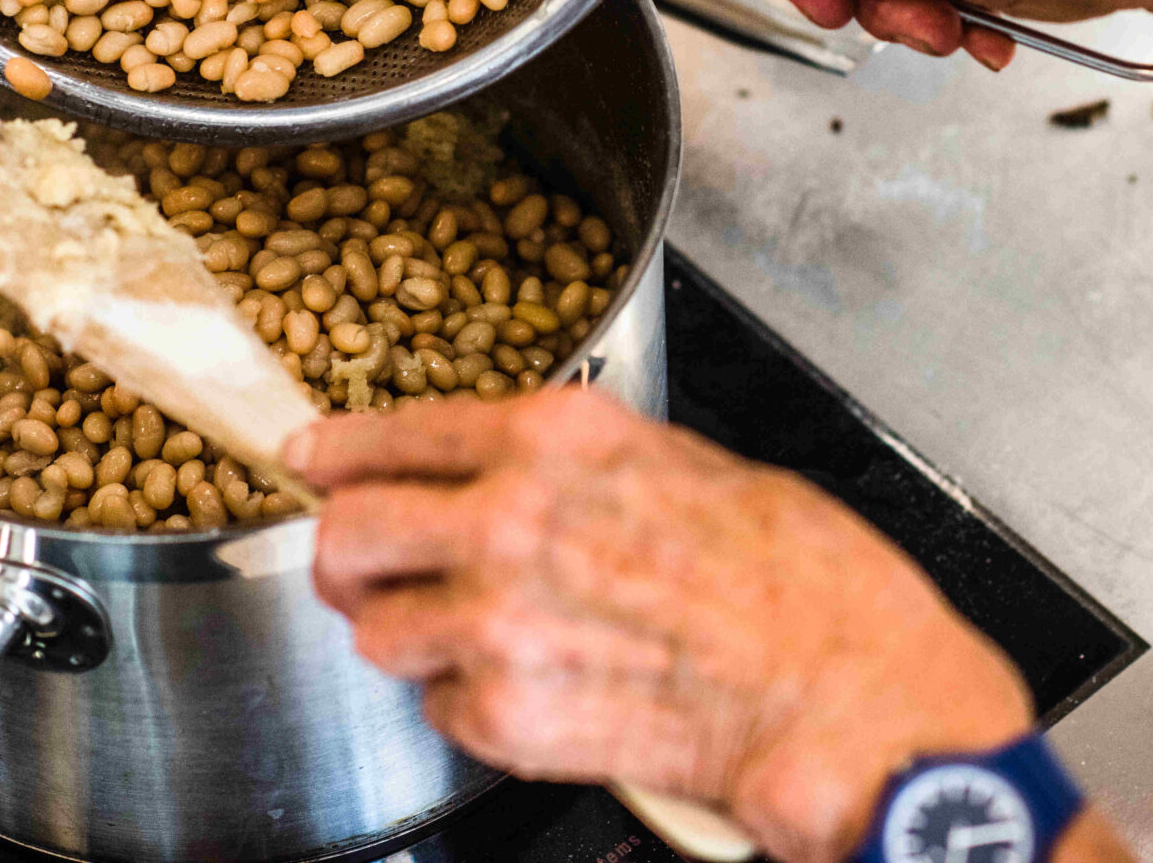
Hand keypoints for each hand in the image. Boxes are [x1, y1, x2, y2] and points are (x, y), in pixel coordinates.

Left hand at [291, 391, 1032, 862]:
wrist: (840, 692)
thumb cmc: (800, 578)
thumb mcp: (691, 462)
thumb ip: (587, 462)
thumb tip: (531, 467)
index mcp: (554, 439)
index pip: (394, 435)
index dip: (339, 453)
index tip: (312, 461)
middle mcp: (506, 520)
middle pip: (347, 536)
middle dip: (348, 554)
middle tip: (368, 566)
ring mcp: (497, 625)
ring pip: (376, 632)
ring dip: (409, 635)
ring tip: (471, 637)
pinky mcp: (507, 716)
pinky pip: (440, 708)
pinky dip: (469, 703)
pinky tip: (533, 687)